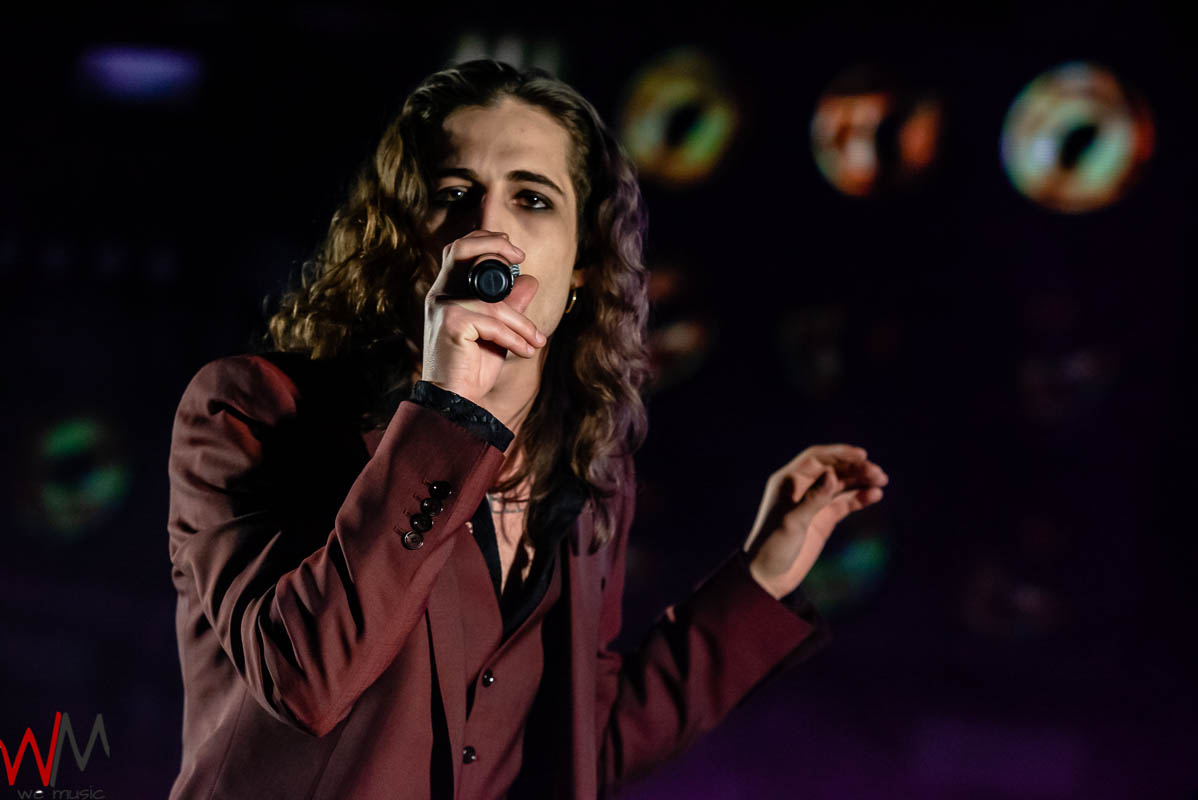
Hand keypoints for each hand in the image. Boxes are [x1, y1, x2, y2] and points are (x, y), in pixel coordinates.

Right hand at [422, 229, 545, 408]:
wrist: (454, 400)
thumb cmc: (473, 367)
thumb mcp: (498, 332)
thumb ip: (511, 306)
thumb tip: (530, 280)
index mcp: (448, 292)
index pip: (460, 250)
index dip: (486, 241)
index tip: (515, 253)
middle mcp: (440, 294)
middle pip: (461, 249)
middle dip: (494, 245)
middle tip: (520, 256)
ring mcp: (442, 307)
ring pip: (494, 302)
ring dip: (522, 324)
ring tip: (536, 341)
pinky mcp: (451, 323)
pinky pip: (493, 322)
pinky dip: (514, 338)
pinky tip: (524, 352)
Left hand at [742, 445, 887, 599]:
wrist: (768, 576)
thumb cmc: (773, 546)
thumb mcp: (792, 522)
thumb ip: (813, 498)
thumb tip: (831, 475)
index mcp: (788, 481)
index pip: (816, 458)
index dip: (839, 454)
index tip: (862, 455)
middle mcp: (802, 487)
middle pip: (833, 469)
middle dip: (855, 468)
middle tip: (878, 473)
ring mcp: (814, 502)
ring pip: (841, 484)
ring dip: (861, 480)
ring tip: (881, 481)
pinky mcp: (823, 518)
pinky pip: (844, 503)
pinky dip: (859, 498)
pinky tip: (874, 495)